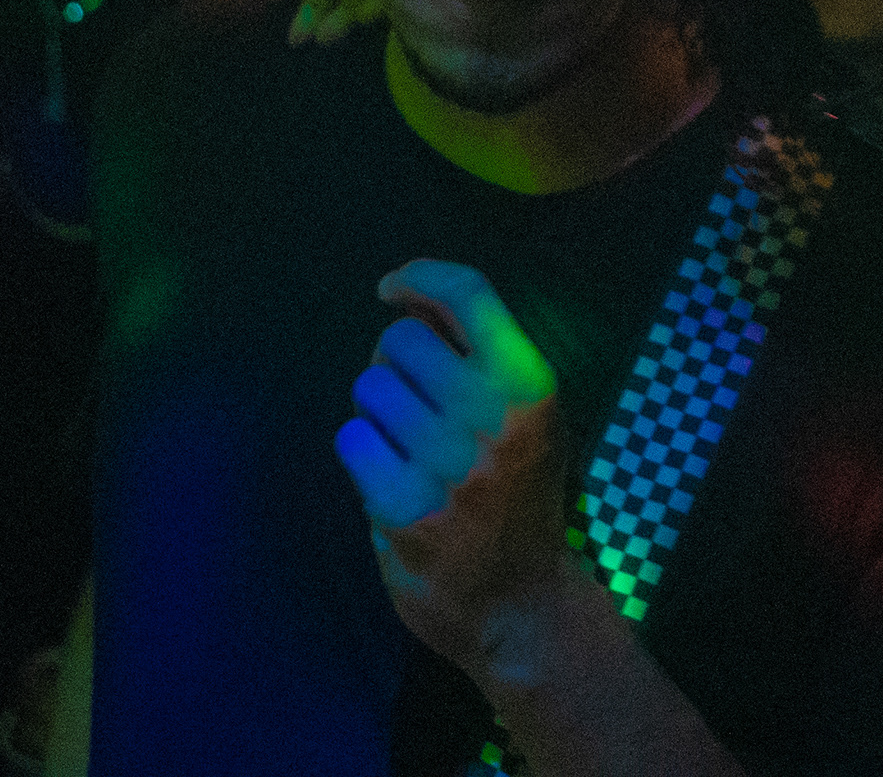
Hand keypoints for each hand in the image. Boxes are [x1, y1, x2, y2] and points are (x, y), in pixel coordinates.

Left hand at [335, 261, 578, 681]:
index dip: (421, 277)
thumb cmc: (523, 498)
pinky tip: (391, 482)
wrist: (523, 605)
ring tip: (406, 447)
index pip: (469, 295)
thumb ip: (485, 362)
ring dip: (377, 413)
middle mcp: (491, 416)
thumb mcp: (531, 420)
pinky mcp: (402, 508)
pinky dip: (363, 455)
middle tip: (412, 402)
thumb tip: (413, 303)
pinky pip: (351, 441)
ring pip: (369, 389)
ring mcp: (445, 464)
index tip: (391, 287)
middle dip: (395, 364)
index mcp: (531, 385)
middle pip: (399, 341)